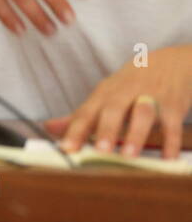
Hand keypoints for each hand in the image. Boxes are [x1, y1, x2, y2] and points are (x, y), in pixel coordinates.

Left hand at [45, 45, 191, 159]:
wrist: (171, 62)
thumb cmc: (131, 84)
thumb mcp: (105, 95)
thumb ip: (79, 116)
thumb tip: (48, 128)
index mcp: (105, 94)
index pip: (86, 112)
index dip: (75, 130)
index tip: (66, 149)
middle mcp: (125, 93)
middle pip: (113, 109)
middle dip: (106, 129)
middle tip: (100, 151)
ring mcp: (151, 97)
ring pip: (142, 114)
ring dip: (135, 134)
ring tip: (128, 155)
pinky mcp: (173, 105)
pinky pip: (173, 125)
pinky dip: (171, 142)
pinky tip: (167, 159)